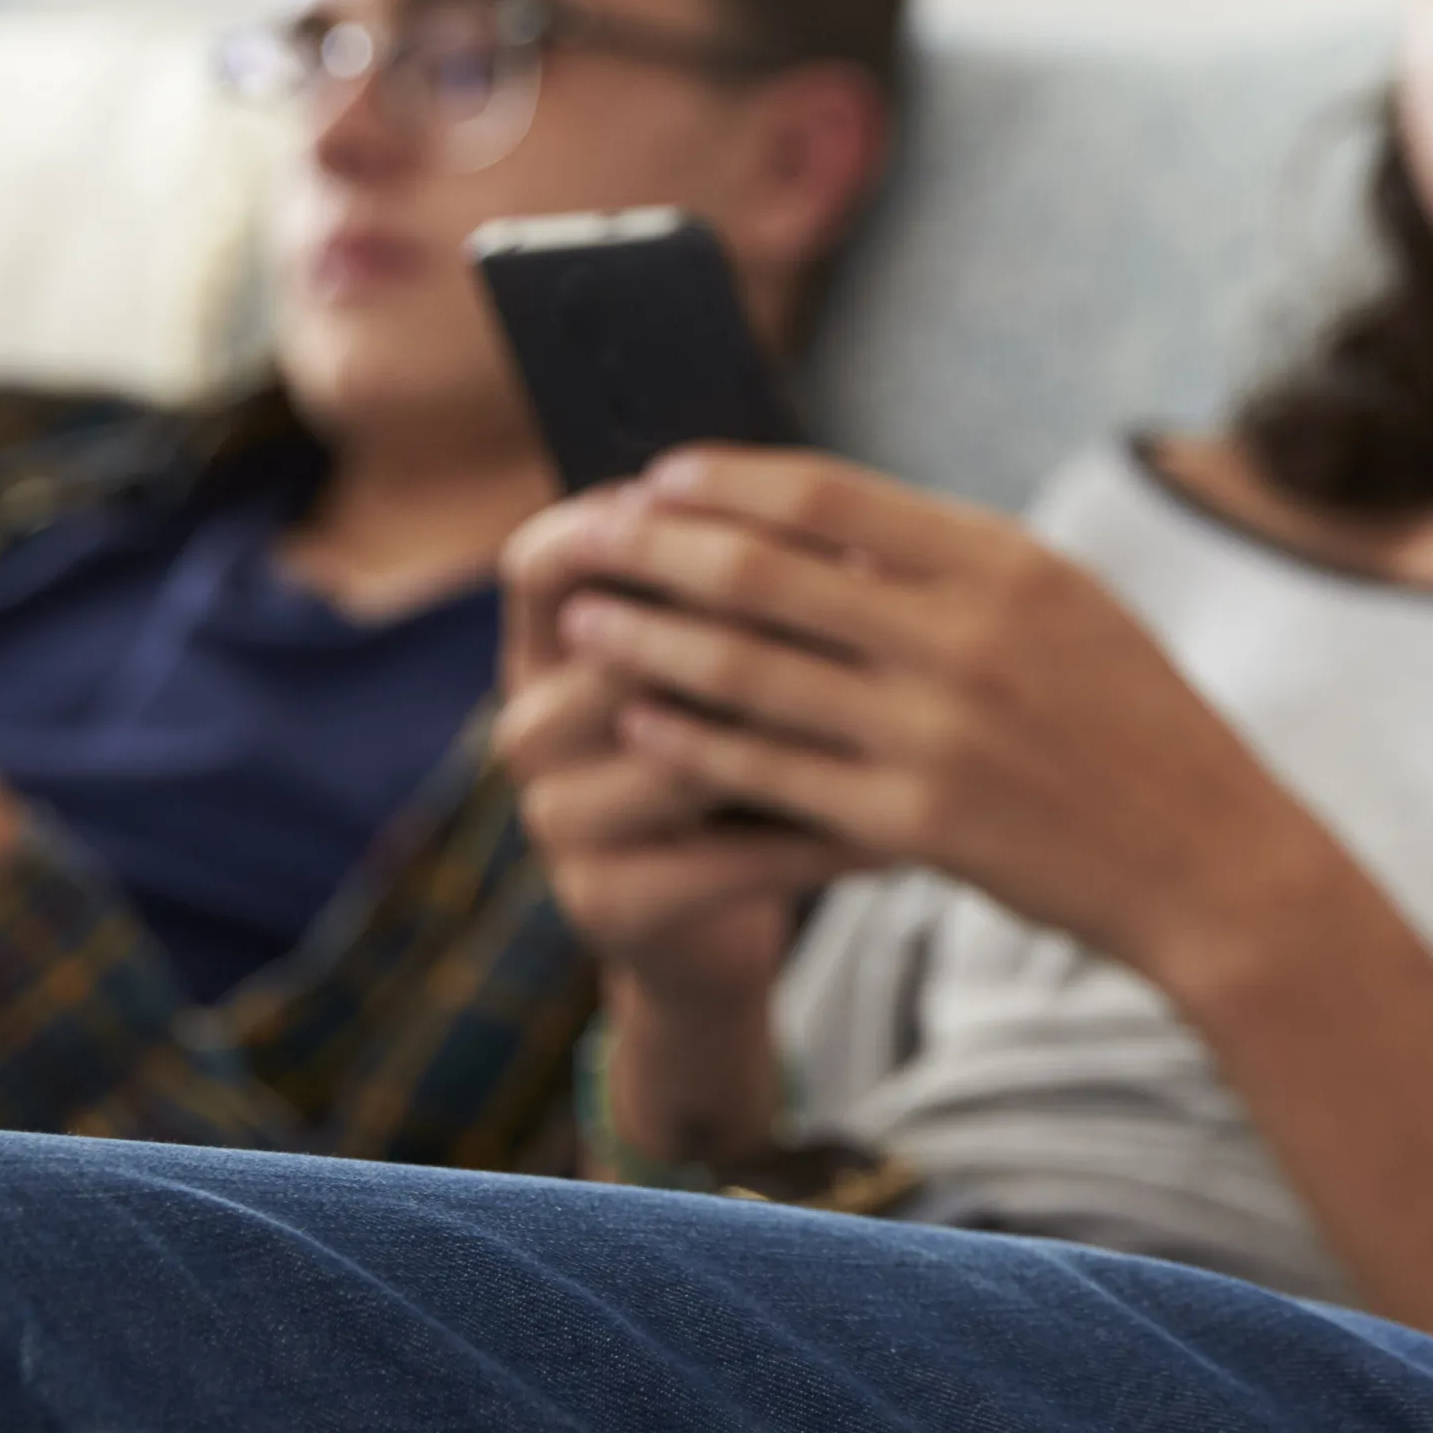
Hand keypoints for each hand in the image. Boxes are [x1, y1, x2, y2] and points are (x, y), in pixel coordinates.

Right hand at [496, 492, 870, 999]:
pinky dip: (819, 842)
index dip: (619, 526)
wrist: (705, 929)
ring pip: (679, 763)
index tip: (724, 504)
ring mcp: (557, 822)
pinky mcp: (607, 902)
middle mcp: (530, 732)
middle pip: (619, 656)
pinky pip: (727, 861)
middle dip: (745, 626)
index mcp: (542, 653)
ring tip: (902, 719)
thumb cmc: (733, 764)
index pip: (541, 564)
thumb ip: (746, 603)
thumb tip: (860, 538)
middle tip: (861, 608)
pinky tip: (900, 835)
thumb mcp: (718, 672)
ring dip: (795, 738)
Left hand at [517, 448, 1335, 1000]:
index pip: (826, 496)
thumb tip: (817, 524)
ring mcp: (936, 738)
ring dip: (648, 644)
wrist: (1212, 860)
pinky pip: (771, 776)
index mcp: (1003, 565)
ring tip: (585, 628)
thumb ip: (951, 566)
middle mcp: (965, 640)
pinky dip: (694, 745)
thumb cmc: (1134, 723)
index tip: (654, 476)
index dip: (723, 481)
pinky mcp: (916, 829)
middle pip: (764, 574)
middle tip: (584, 540)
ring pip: (748, 675)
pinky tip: (642, 727)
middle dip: (653, 551)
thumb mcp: (1067, 608)